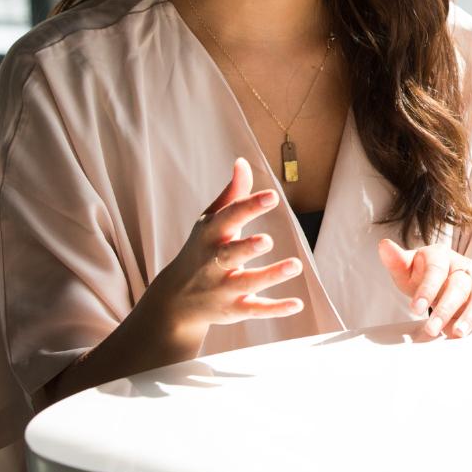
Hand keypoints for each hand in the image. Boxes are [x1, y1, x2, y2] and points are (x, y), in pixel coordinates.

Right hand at [140, 157, 304, 340]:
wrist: (174, 300)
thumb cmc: (200, 250)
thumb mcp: (210, 222)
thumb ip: (231, 195)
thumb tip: (243, 162)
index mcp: (210, 236)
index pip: (229, 218)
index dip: (249, 207)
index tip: (272, 196)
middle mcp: (213, 263)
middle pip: (230, 254)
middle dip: (247, 247)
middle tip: (267, 240)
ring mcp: (223, 288)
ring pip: (247, 282)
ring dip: (271, 275)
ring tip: (296, 265)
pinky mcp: (233, 310)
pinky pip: (255, 310)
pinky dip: (275, 309)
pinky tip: (297, 304)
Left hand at [377, 239, 471, 338]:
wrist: (442, 278)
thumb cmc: (423, 275)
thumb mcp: (407, 269)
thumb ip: (396, 261)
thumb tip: (384, 246)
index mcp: (441, 256)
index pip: (436, 270)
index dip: (427, 289)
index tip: (414, 309)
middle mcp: (464, 266)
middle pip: (459, 286)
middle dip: (445, 309)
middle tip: (432, 329)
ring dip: (471, 316)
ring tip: (457, 334)